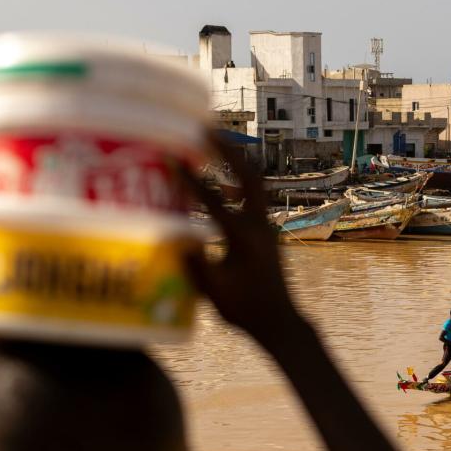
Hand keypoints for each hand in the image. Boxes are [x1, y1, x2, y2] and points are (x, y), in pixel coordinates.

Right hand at [183, 132, 294, 344]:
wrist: (279, 322)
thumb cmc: (245, 310)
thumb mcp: (213, 291)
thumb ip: (194, 262)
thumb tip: (173, 235)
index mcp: (243, 236)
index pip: (213, 199)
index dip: (190, 178)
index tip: (171, 157)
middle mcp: (259, 224)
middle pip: (248, 175)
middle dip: (228, 150)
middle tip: (206, 128)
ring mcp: (267, 226)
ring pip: (255, 183)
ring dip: (237, 162)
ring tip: (215, 143)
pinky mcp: (267, 232)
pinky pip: (255, 198)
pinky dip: (240, 184)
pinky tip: (226, 188)